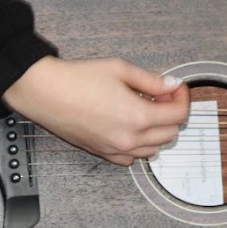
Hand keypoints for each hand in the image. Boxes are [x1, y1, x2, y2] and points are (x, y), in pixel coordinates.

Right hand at [2, 56, 189, 165]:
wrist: (44, 92)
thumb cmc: (76, 79)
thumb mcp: (120, 69)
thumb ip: (150, 79)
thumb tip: (170, 85)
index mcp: (138, 117)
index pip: (178, 114)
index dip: (182, 97)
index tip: (174, 87)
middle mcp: (129, 139)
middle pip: (170, 133)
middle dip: (171, 112)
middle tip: (161, 94)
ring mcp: (115, 150)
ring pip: (153, 149)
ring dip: (157, 130)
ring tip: (144, 108)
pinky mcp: (102, 153)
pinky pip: (131, 158)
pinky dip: (138, 145)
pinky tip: (129, 126)